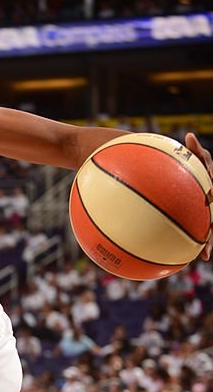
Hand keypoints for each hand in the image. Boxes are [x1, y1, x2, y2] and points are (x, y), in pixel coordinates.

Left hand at [185, 132, 212, 259]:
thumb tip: (189, 135)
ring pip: (207, 229)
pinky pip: (191, 230)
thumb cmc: (188, 162)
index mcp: (212, 188)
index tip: (211, 199)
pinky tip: (181, 255)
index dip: (212, 196)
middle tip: (209, 248)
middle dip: (212, 235)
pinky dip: (188, 242)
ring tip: (204, 256)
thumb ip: (194, 150)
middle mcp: (211, 203)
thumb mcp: (193, 154)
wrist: (184, 170)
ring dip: (206, 243)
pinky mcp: (195, 217)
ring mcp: (204, 212)